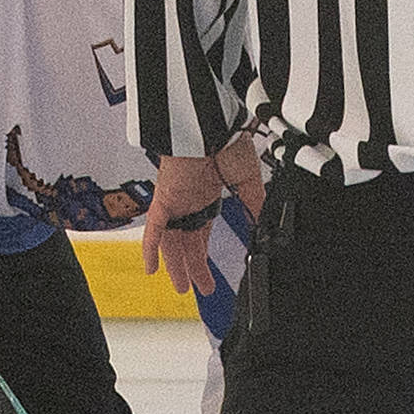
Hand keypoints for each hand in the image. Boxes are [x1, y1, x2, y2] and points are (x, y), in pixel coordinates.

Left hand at [147, 138, 261, 297]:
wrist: (211, 125)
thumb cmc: (227, 141)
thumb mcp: (248, 180)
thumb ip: (253, 205)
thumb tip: (263, 227)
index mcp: (206, 196)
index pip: (203, 233)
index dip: (205, 254)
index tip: (211, 271)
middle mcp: (189, 202)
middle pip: (188, 242)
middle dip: (193, 267)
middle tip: (201, 287)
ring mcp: (176, 201)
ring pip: (172, 242)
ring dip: (177, 267)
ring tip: (184, 288)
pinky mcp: (164, 199)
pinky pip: (153, 229)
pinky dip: (150, 249)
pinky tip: (151, 269)